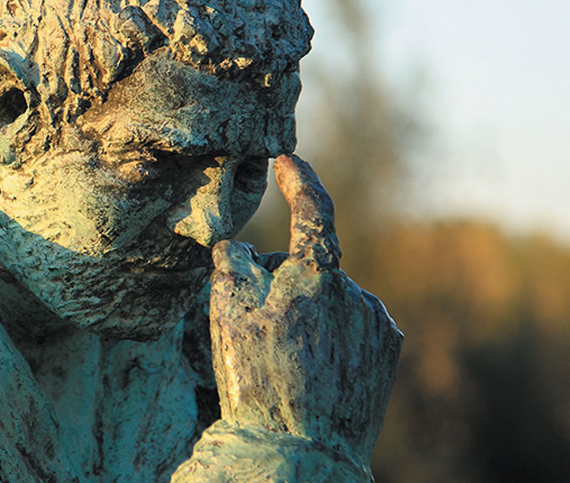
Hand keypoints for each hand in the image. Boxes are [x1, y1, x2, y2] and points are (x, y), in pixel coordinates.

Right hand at [209, 155, 402, 463]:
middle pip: (307, 267)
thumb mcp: (225, 316)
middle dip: (282, 284)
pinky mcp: (386, 350)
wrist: (300, 454)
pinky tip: (314, 367)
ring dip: (306, 311)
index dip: (298, 179)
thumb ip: (232, 265)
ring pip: (328, 297)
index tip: (286, 159)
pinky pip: (351, 323)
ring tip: (287, 360)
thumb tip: (239, 247)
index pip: (312, 209)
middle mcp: (355, 291)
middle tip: (257, 330)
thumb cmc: (257, 382)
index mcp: (317, 276)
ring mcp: (376, 322)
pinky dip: (330, 332)